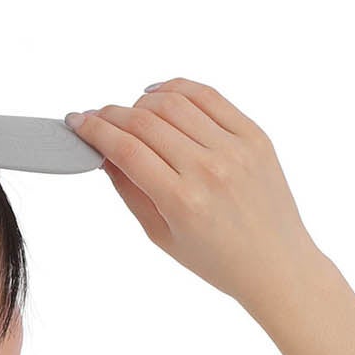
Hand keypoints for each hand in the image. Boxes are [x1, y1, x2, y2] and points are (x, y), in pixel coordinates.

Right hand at [66, 80, 323, 311]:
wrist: (276, 264)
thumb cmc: (218, 260)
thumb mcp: (162, 236)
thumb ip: (131, 191)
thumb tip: (104, 154)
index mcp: (182, 202)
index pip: (126, 149)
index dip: (95, 130)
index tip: (77, 121)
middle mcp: (208, 170)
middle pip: (145, 122)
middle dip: (112, 114)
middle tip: (97, 116)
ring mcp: (234, 149)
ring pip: (175, 103)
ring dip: (142, 101)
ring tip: (130, 110)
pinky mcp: (254, 135)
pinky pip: (210, 97)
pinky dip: (179, 89)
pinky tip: (161, 95)